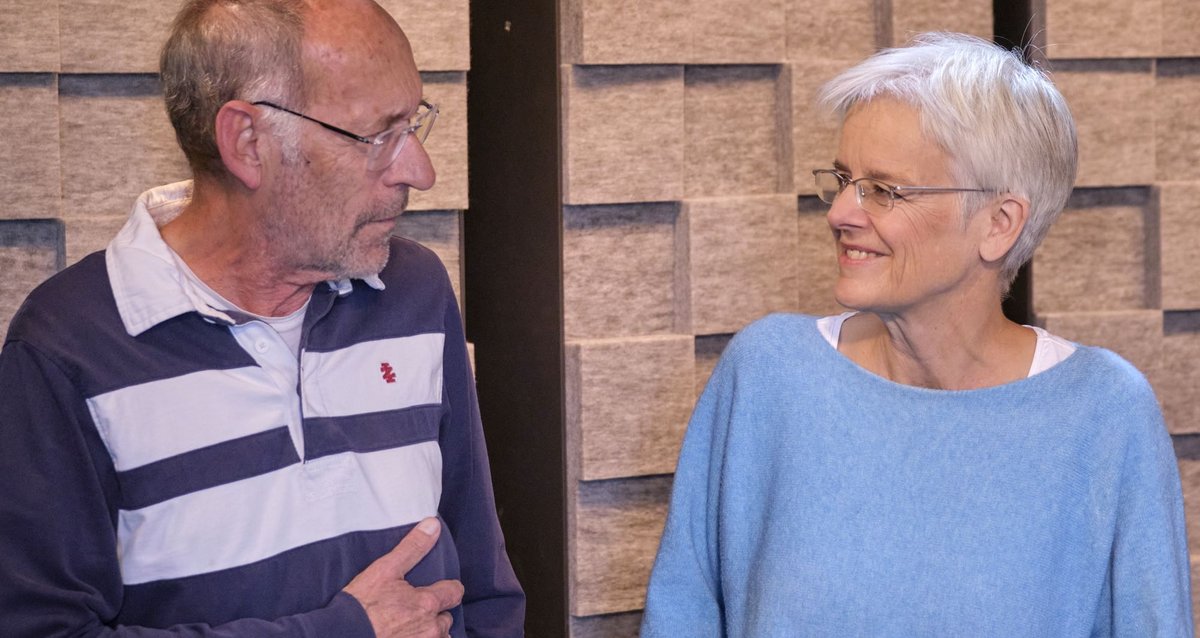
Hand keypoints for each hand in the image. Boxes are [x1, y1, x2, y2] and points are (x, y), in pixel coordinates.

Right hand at [343, 517, 464, 636]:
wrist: (339, 635)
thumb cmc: (361, 605)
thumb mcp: (385, 569)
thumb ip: (413, 547)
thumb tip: (433, 524)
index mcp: (427, 604)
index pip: (455, 592)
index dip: (446, 588)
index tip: (435, 588)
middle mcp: (430, 629)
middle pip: (446, 618)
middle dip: (435, 613)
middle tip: (414, 608)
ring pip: (438, 637)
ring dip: (428, 631)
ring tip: (407, 625)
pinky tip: (402, 635)